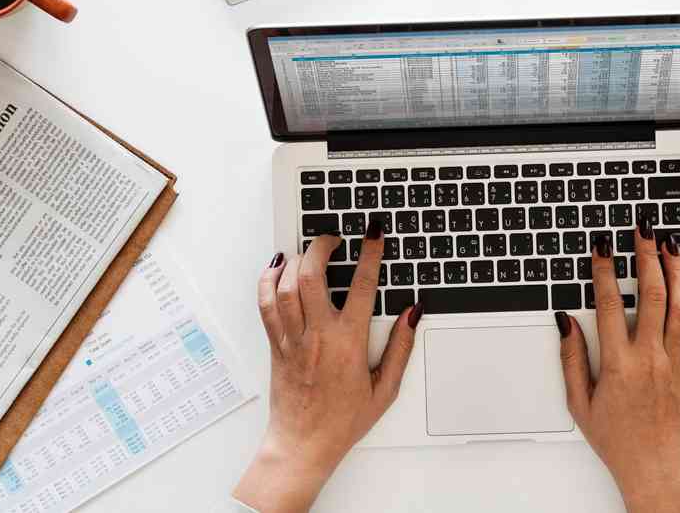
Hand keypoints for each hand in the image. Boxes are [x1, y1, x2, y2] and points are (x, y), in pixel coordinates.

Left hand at [233, 224, 420, 512]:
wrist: (303, 444)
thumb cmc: (343, 421)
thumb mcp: (385, 389)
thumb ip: (401, 348)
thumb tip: (412, 314)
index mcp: (348, 343)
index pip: (361, 286)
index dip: (369, 254)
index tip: (373, 234)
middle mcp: (317, 335)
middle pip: (312, 275)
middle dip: (321, 247)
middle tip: (333, 238)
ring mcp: (293, 339)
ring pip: (286, 286)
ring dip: (296, 260)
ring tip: (308, 250)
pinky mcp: (276, 345)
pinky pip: (266, 305)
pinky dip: (268, 281)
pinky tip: (276, 269)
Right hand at [557, 217, 679, 512]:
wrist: (655, 469)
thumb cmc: (617, 440)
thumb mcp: (580, 403)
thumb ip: (572, 359)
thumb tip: (566, 323)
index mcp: (619, 364)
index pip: (609, 305)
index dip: (604, 271)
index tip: (602, 247)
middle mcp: (650, 358)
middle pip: (652, 294)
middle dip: (647, 256)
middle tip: (644, 231)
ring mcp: (675, 362)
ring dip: (676, 271)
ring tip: (670, 246)